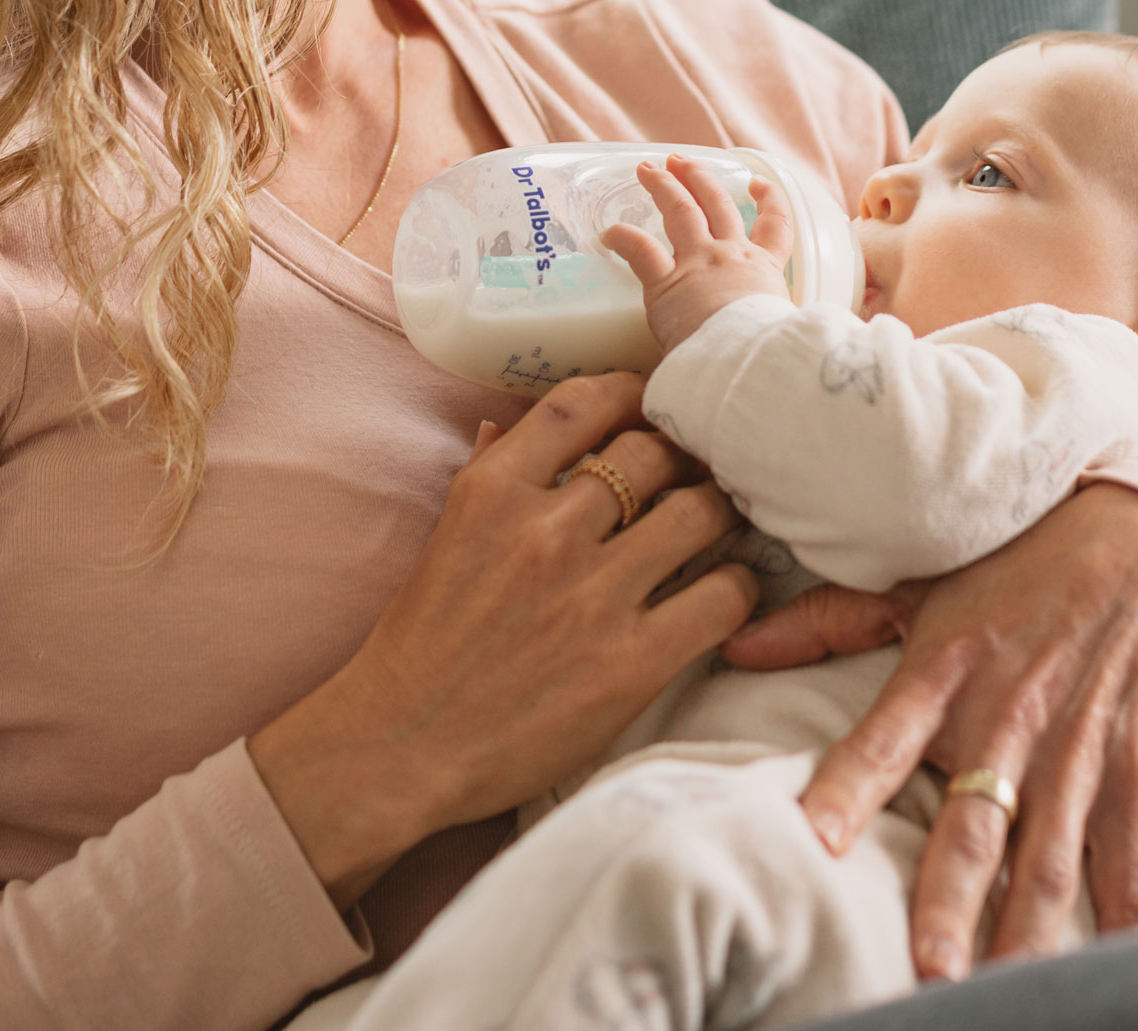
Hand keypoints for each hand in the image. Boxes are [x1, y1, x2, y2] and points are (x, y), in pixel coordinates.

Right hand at [250, 371, 757, 904]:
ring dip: (719, 509)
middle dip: (684, 450)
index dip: (630, 391)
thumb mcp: (445, 536)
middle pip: (651, 449)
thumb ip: (488, 474)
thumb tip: (509, 421)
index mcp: (492, 490)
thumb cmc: (422, 643)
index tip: (651, 401)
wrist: (401, 746)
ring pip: (697, 512)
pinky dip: (736, 584)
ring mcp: (591, 596)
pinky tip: (726, 588)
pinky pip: (720, 597)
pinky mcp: (630, 663)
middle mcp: (545, 530)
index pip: (581, 403)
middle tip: (701, 463)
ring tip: (724, 517)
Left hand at [601, 156, 792, 353]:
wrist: (750, 360)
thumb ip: (776, 325)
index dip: (768, 199)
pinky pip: (641, 250)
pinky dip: (623, 238)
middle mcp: (731, 256)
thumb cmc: (771, 355)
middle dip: (698, 178)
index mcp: (764, 270)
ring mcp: (699, 263)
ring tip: (648, 169)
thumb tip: (779, 345)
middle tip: (681, 161)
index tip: (756, 183)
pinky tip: (609, 233)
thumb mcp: (783, 331)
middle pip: (716, 205)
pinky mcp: (667, 283)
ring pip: (681, 212)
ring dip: (664, 187)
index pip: (774, 226)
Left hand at [721, 484, 1137, 979]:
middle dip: (952, 903)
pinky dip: (1130, 919)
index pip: (883, 739)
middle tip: (929, 968)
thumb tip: (736, 642)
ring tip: (1001, 988)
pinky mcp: (1137, 772)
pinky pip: (1133, 861)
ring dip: (1027, 934)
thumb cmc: (1016, 564)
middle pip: (973, 827)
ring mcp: (1076, 753)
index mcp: (944, 671)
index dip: (848, 788)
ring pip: (1049, 862)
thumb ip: (826, 620)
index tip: (815, 839)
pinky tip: (1115, 964)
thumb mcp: (918, 584)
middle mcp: (1006, 720)